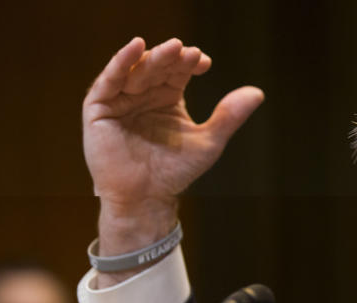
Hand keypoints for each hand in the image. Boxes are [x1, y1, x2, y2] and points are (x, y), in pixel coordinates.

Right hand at [82, 37, 263, 283]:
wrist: (147, 199)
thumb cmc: (176, 173)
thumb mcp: (208, 142)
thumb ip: (229, 117)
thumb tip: (258, 93)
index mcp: (167, 99)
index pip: (178, 72)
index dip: (189, 63)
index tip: (204, 61)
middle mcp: (143, 95)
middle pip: (157, 67)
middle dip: (172, 58)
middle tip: (187, 52)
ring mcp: (120, 100)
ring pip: (135, 70)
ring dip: (152, 58)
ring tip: (170, 49)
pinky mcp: (98, 109)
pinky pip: (108, 80)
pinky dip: (120, 62)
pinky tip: (135, 48)